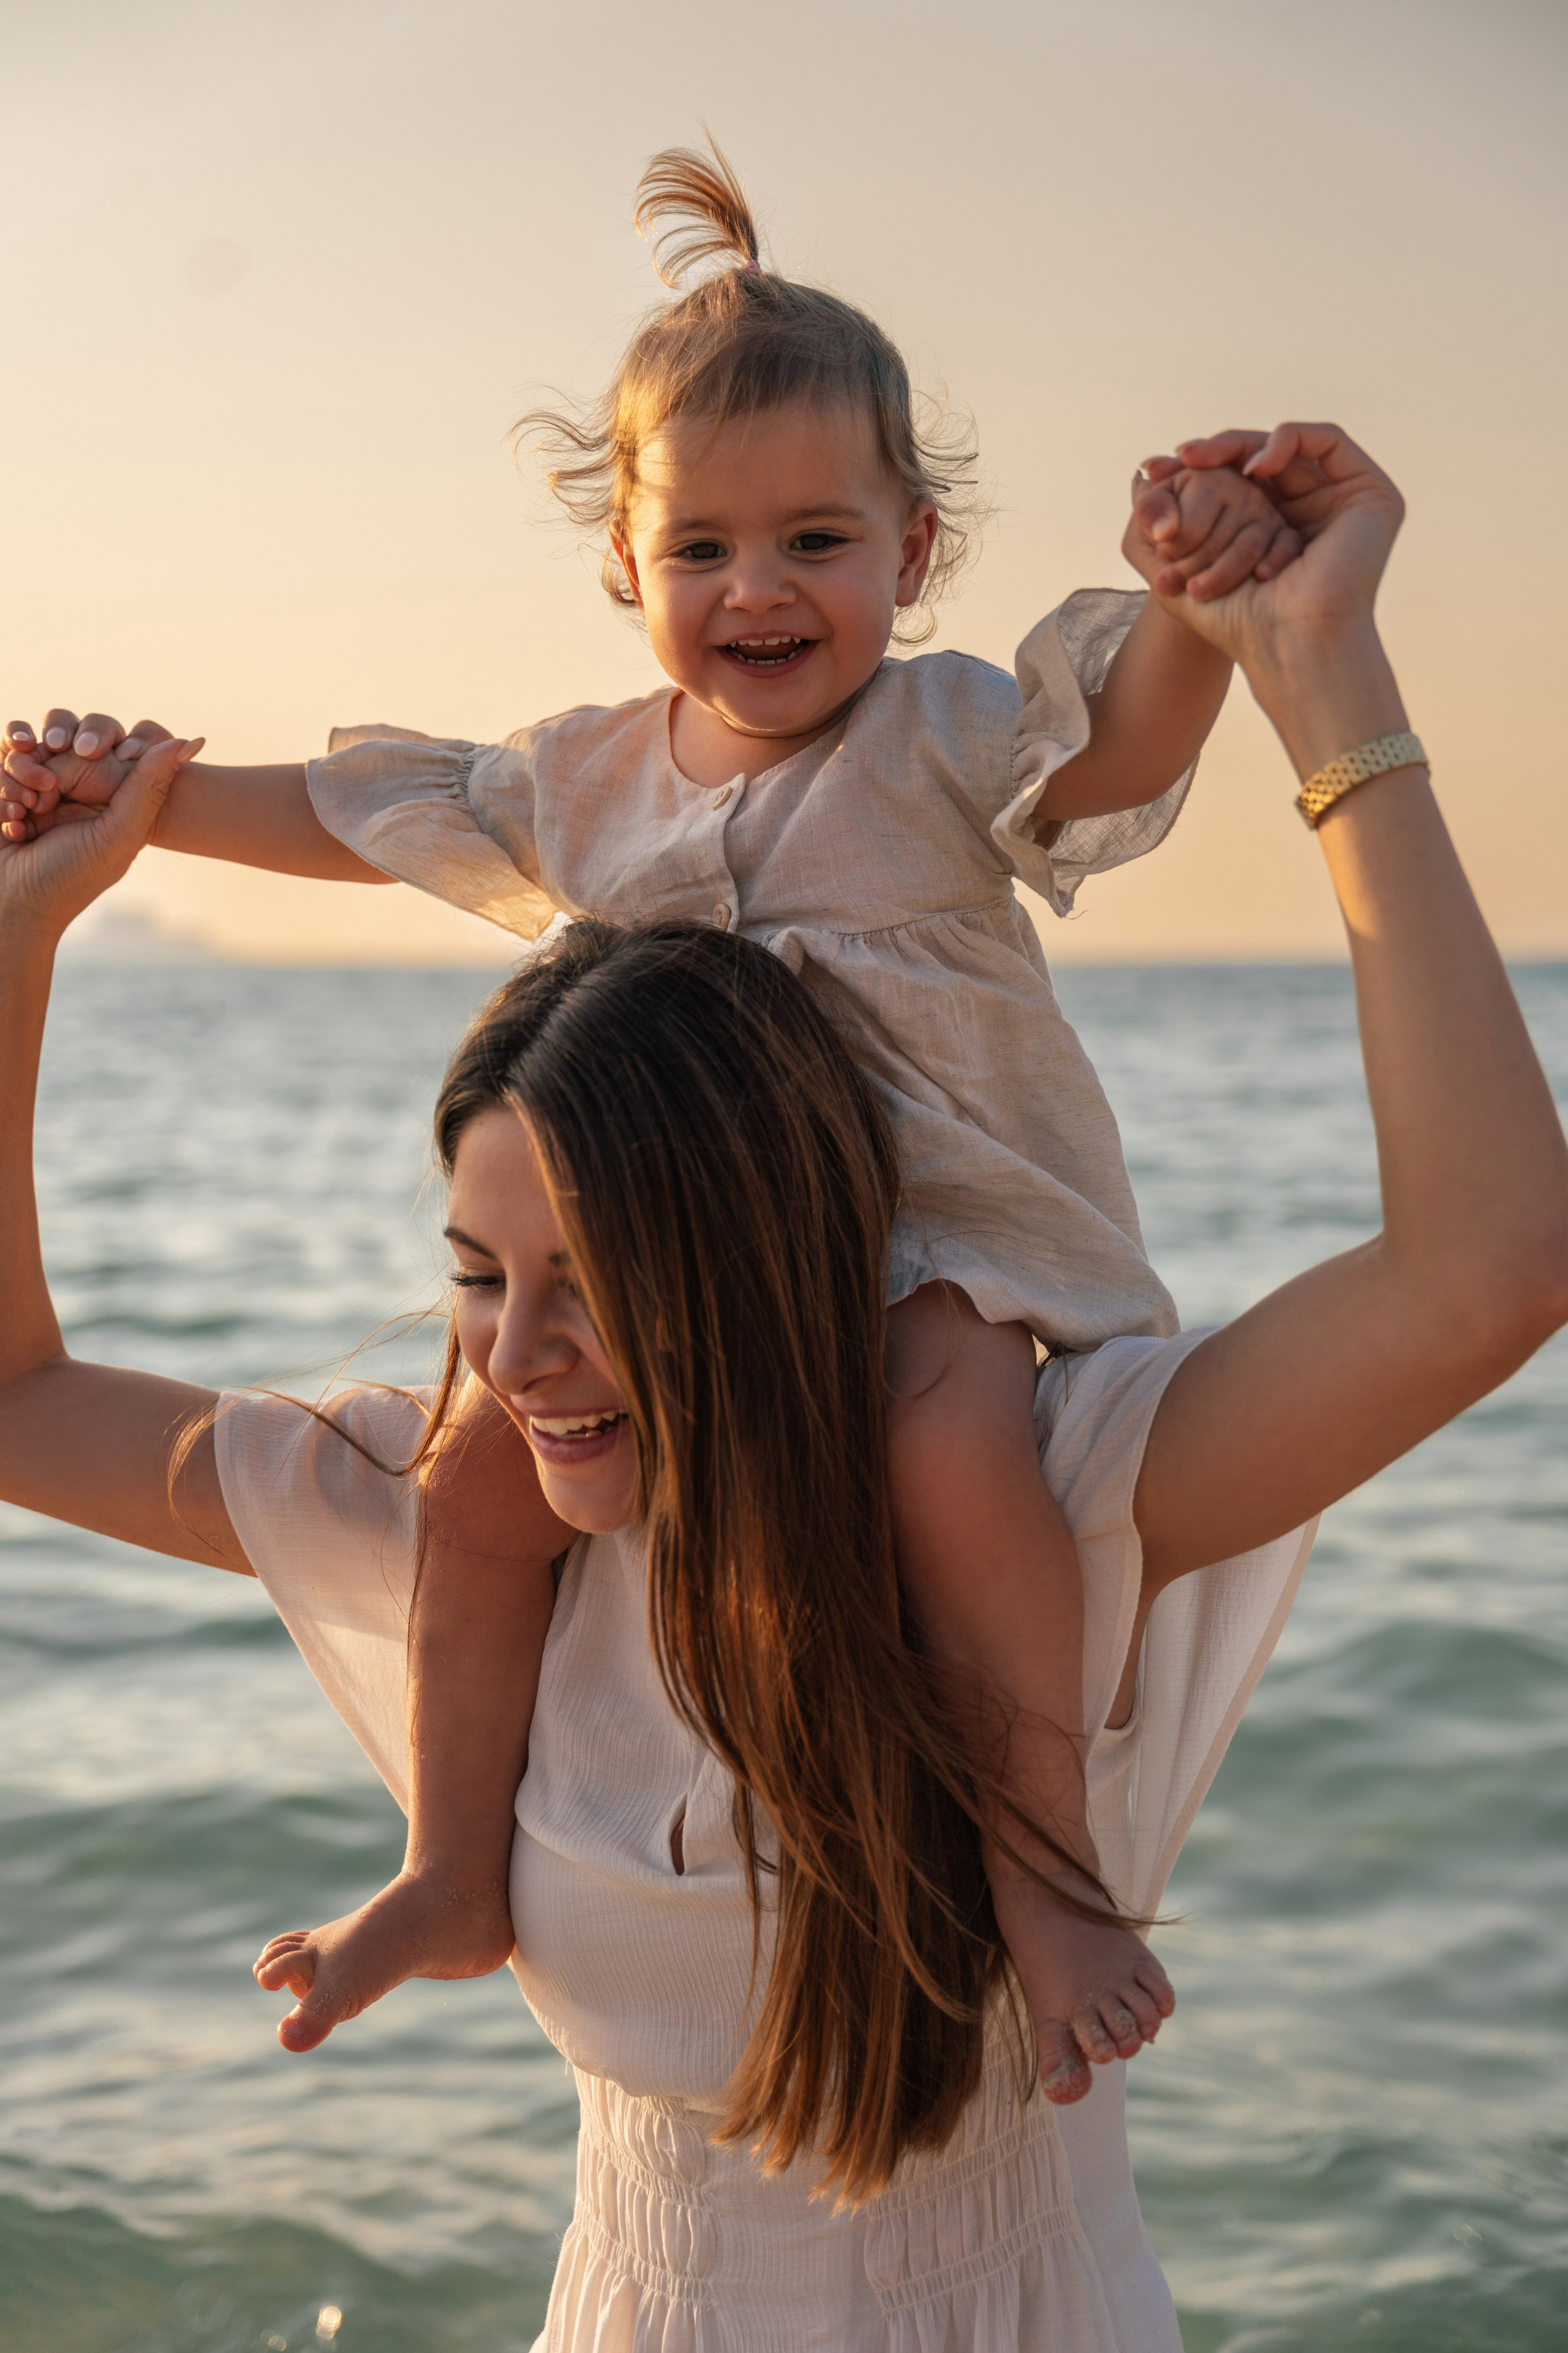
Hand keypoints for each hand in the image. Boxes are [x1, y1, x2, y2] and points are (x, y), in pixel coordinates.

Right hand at [0, 735, 202, 940]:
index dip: (89, 739)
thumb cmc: (71, 879)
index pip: (99, 736)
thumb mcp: (119, 835)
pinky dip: (3, 794)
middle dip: (42, 764)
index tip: (84, 752)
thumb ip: (149, 787)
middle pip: (55, 736)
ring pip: (21, 750)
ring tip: (25, 813)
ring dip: (18, 776)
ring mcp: (36, 791)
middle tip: (45, 795)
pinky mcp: (6, 797)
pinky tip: (13, 828)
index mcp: (106, 792)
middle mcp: (72, 788)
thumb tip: (190, 740)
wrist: (14, 910)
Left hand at [1125, 423, 1405, 674]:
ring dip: (1242, 447)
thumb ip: (1151, 531)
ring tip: (1208, 464)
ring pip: (1288, 448)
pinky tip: (1253, 468)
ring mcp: (1342, 503)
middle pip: (1261, 461)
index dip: (1199, 470)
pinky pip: (1327, 440)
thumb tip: (1137, 480)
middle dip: (1216, 453)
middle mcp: (1309, 515)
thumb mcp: (1175, 571)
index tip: (1154, 472)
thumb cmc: (1234, 622)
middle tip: (1181, 458)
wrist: (1286, 643)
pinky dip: (1286, 441)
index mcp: (1272, 533)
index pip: (1236, 483)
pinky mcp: (1371, 494)